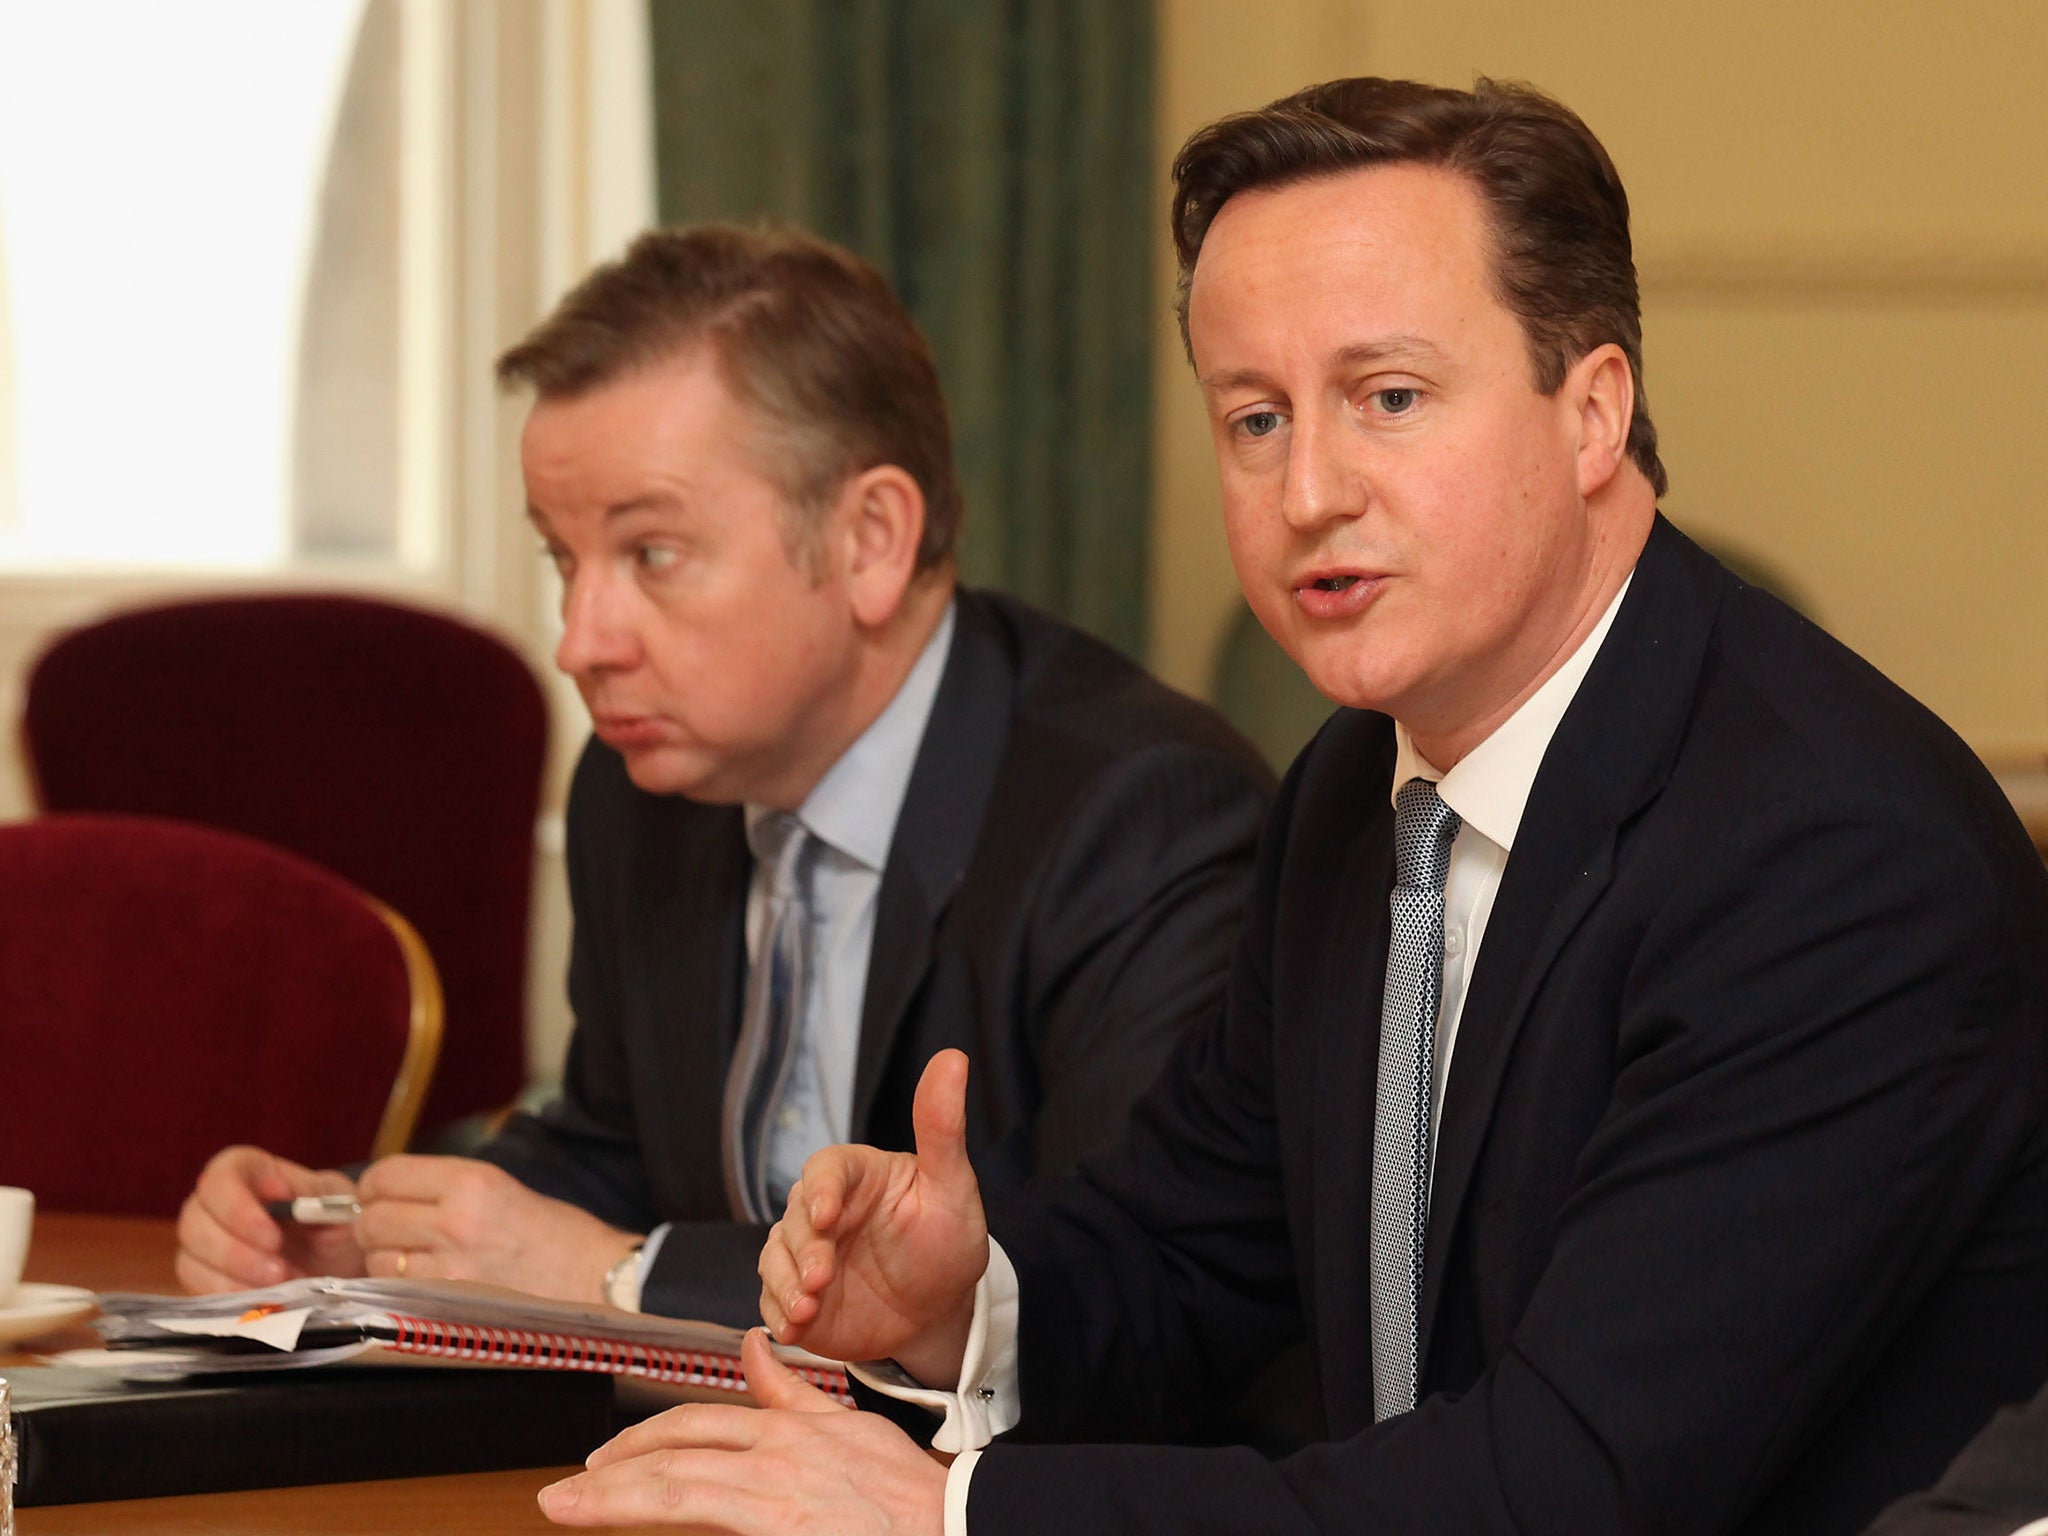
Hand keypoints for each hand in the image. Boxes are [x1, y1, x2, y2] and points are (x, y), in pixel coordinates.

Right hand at [176, 1145, 365, 1291]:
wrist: (339, 1262)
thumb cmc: (338, 1224)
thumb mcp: (342, 1207)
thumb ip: (319, 1202)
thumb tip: (287, 1202)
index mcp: (252, 1171)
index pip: (222, 1175)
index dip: (238, 1204)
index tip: (274, 1233)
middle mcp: (218, 1203)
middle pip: (194, 1220)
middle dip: (234, 1251)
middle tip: (278, 1271)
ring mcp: (206, 1241)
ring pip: (190, 1257)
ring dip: (231, 1278)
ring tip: (277, 1288)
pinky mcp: (204, 1276)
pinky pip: (197, 1288)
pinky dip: (228, 1298)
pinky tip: (261, 1304)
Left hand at [353, 1154, 640, 1302]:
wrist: (596, 1279)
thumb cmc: (556, 1235)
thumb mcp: (501, 1189)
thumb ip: (444, 1189)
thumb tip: (386, 1195)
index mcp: (472, 1181)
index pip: (385, 1176)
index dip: (374, 1187)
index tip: (378, 1196)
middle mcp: (456, 1219)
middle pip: (372, 1218)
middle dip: (374, 1224)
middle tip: (395, 1231)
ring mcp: (450, 1265)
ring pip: (377, 1258)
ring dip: (387, 1259)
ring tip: (419, 1259)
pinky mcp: (448, 1302)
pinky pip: (397, 1290)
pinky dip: (401, 1287)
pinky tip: (429, 1282)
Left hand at [539, 1328, 946, 1533]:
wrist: (955, 1526)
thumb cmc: (905, 1493)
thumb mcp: (844, 1426)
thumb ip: (789, 1390)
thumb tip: (751, 1344)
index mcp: (786, 1431)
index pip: (694, 1423)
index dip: (640, 1438)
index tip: (600, 1461)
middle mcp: (774, 1458)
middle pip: (672, 1455)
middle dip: (608, 1474)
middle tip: (562, 1494)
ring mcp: (775, 1498)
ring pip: (675, 1491)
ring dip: (611, 1502)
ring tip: (565, 1509)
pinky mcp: (780, 1529)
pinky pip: (704, 1521)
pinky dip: (663, 1522)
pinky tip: (626, 1527)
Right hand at [759, 1049, 987, 1385]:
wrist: (939, 1307)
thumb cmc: (946, 1238)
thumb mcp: (951, 1185)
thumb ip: (942, 1127)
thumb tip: (953, 1056)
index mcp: (855, 1175)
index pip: (824, 1170)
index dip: (821, 1191)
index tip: (828, 1217)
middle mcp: (822, 1210)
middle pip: (795, 1219)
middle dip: (805, 1249)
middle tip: (823, 1277)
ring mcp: (805, 1254)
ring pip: (775, 1260)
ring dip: (785, 1285)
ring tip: (807, 1309)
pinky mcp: (795, 1295)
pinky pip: (773, 1300)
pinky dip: (779, 1314)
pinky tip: (794, 1329)